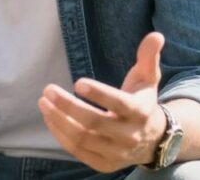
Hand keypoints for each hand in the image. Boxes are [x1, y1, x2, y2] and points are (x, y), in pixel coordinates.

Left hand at [38, 32, 167, 172]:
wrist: (153, 140)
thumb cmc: (142, 101)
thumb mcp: (148, 79)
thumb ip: (148, 57)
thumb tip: (156, 35)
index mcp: (140, 112)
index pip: (118, 104)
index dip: (99, 94)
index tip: (77, 82)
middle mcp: (130, 135)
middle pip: (94, 122)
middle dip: (68, 106)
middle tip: (48, 89)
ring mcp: (117, 153)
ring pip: (83, 138)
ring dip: (59, 120)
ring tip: (43, 102)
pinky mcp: (105, 164)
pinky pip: (78, 151)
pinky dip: (61, 134)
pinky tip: (50, 118)